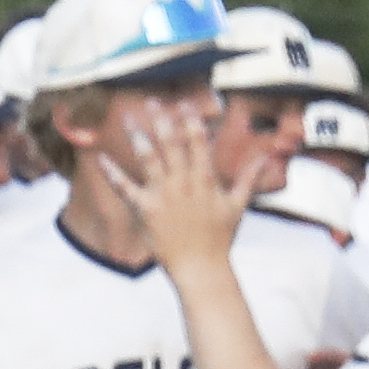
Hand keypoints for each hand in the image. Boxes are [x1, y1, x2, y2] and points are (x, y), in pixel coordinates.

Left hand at [106, 99, 249, 276]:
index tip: (183, 102)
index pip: (198, 141)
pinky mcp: (146, 210)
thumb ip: (249, 177)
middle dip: (162, 120)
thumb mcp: (238, 205)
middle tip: (151, 100)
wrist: (202, 267)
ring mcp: (164, 195)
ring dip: (139, 136)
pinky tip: (102, 158)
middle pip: (172, 144)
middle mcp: (185, 182)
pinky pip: (126, 188)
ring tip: (128, 118)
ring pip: (149, 159)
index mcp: (206, 178)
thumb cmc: (220, 237)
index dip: (190, 119)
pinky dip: (113, 173)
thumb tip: (266, 156)